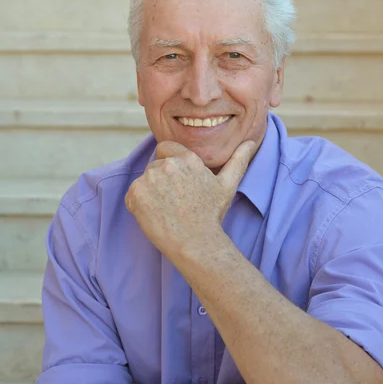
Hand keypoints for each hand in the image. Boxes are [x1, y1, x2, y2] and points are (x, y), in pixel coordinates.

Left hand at [125, 140, 256, 260]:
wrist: (195, 242)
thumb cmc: (211, 215)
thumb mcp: (227, 185)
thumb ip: (237, 160)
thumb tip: (251, 141)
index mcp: (187, 158)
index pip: (165, 149)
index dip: (169, 165)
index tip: (176, 185)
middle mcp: (168, 164)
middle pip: (154, 167)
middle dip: (161, 182)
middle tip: (175, 203)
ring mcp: (150, 178)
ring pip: (143, 181)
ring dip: (149, 194)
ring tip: (166, 210)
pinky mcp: (137, 193)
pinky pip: (132, 196)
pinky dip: (138, 206)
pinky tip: (155, 217)